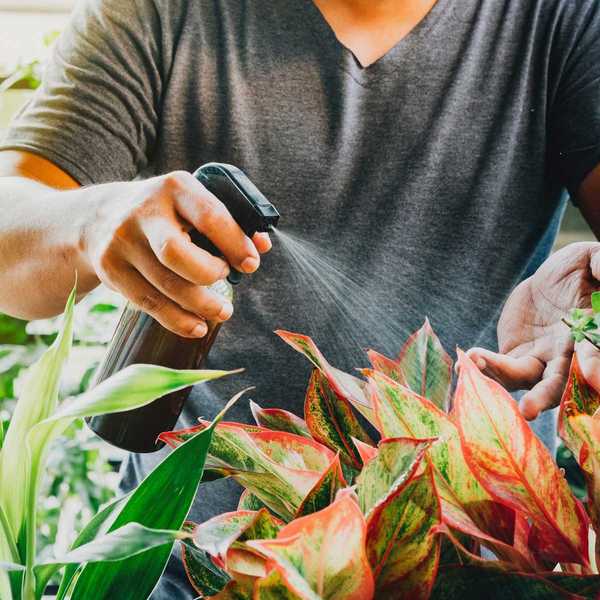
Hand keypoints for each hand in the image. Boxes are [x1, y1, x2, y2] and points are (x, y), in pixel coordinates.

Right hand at [81, 171, 270, 336]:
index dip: (235, 244)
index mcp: (174, 187)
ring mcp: (122, 242)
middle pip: (177, 254)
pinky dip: (177, 320)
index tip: (252, 264)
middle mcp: (143, 212)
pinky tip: (197, 326)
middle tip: (225, 278)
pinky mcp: (111, 270)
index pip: (210, 216)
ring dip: (200, 305)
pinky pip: (148, 303)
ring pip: (165, 285)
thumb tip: (262, 246)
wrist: (101, 217)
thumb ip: (228, 221)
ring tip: (222, 312)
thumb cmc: (166, 213)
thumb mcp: (191, 203)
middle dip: (209, 275)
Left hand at [467, 242, 599, 419]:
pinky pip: (499, 368)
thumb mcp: (592, 260)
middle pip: (558, 383)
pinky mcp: (515, 356)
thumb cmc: (581, 270)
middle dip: (544, 397)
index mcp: (590, 334)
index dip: (593, 364)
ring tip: (476, 363)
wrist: (552, 282)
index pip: (593, 352)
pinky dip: (483, 366)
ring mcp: (539, 360)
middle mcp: (566, 356)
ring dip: (500, 378)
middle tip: (528, 410)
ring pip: (522, 379)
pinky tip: (466, 361)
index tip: (591, 376)